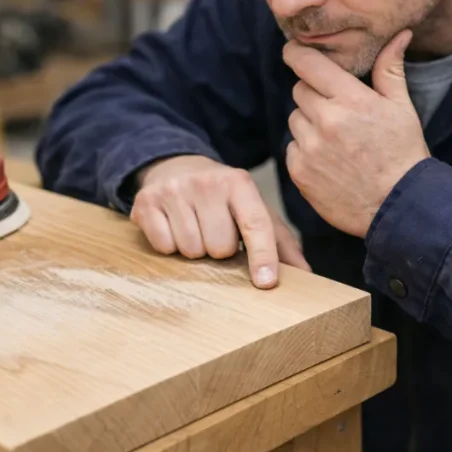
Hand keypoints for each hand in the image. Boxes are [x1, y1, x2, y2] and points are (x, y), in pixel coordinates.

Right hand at [130, 155, 311, 288]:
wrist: (175, 168)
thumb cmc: (222, 199)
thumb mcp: (253, 209)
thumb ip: (280, 242)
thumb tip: (306, 275)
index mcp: (239, 183)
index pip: (255, 224)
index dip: (263, 256)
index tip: (266, 283)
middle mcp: (207, 182)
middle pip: (220, 247)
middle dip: (219, 250)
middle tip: (214, 233)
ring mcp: (174, 190)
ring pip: (191, 249)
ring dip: (194, 250)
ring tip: (194, 229)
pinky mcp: (146, 202)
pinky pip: (163, 246)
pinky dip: (169, 246)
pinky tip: (173, 228)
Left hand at [282, 30, 429, 237]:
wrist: (399, 206)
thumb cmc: (403, 154)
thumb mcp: (402, 108)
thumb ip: (390, 69)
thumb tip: (399, 35)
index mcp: (350, 100)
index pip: (307, 63)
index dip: (296, 53)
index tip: (294, 52)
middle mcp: (326, 121)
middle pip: (299, 90)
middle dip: (314, 95)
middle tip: (338, 111)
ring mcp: (310, 148)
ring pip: (295, 119)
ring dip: (309, 124)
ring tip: (338, 140)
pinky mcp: (300, 172)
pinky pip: (292, 148)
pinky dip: (305, 151)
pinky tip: (330, 161)